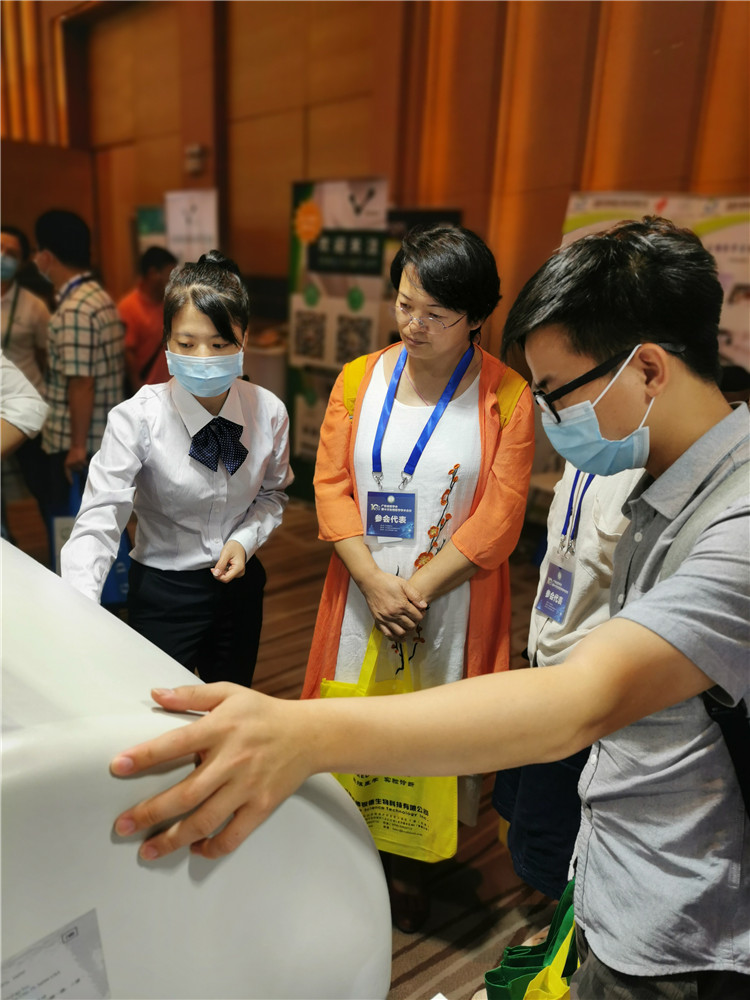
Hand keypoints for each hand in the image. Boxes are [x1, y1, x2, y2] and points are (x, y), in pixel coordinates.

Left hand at [64, 445, 87, 481]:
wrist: (77, 446)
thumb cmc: (74, 453)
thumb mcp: (70, 461)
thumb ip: (71, 467)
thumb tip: (76, 474)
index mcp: (66, 465)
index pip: (68, 474)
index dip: (70, 479)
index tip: (72, 484)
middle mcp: (71, 465)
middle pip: (77, 471)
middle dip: (79, 469)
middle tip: (79, 464)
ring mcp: (76, 463)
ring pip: (81, 469)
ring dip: (82, 465)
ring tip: (81, 460)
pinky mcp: (81, 461)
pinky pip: (85, 465)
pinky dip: (85, 463)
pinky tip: (83, 459)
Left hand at [111, 684, 311, 859]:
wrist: (309, 734)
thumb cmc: (263, 713)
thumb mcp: (229, 693)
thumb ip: (191, 693)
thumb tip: (156, 694)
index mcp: (221, 728)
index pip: (176, 743)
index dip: (146, 755)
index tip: (118, 766)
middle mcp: (233, 759)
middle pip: (186, 793)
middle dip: (150, 812)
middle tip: (123, 826)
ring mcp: (248, 786)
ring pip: (206, 820)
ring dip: (174, 839)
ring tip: (148, 851)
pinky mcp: (262, 806)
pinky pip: (234, 835)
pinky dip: (212, 847)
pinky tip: (195, 848)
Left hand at [211, 540, 245, 581]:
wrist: (239, 544)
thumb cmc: (234, 547)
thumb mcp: (225, 553)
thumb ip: (220, 564)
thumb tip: (215, 574)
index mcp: (238, 568)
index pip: (226, 579)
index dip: (217, 575)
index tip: (212, 569)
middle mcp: (240, 572)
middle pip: (225, 578)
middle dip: (219, 573)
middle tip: (216, 565)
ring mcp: (239, 573)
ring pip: (226, 577)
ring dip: (221, 572)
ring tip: (222, 563)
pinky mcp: (237, 572)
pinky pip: (227, 574)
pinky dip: (223, 571)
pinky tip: (224, 565)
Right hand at [359, 570, 426, 638]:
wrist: (370, 582)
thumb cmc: (387, 582)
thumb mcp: (404, 584)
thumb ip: (415, 595)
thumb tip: (424, 606)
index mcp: (401, 605)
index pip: (417, 617)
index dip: (422, 615)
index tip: (420, 612)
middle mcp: (394, 614)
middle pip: (410, 626)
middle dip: (415, 623)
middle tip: (415, 618)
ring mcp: (385, 618)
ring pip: (400, 633)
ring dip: (407, 631)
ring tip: (408, 626)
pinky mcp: (378, 620)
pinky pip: (388, 634)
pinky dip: (395, 637)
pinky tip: (399, 635)